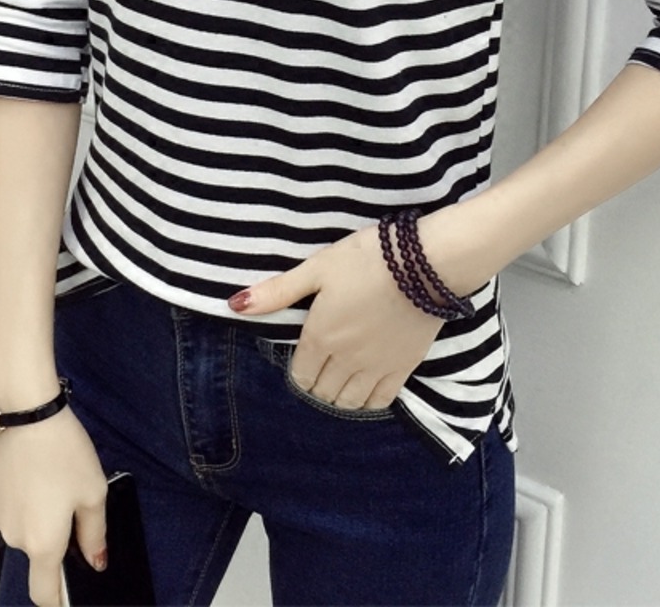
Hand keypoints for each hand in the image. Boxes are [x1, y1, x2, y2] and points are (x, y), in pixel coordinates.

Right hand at [0, 406, 108, 606]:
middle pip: (40, 555)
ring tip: (57, 481)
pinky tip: (40, 475)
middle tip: (76, 503)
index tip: (68, 597)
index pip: (44, 594)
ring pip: (27, 531)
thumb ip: (95, 533)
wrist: (26, 413)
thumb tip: (96, 561)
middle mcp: (16, 539)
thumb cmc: (64, 453)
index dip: (58, 601)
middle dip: (58, 539)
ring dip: (43, 518)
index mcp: (43, 544)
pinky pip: (16, 513)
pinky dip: (29, 504)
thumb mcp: (93, 491)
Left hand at [226, 221, 451, 409]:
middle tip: (322, 364)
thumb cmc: (367, 259)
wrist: (425, 263)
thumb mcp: (317, 268)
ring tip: (342, 376)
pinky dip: (369, 400)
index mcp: (320, 336)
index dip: (300, 369)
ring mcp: (376, 367)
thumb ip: (278, 291)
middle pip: (323, 392)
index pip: (301, 375)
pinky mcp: (404, 368)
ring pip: (349, 401)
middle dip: (318, 382)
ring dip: (341, 394)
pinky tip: (367, 385)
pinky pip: (381, 401)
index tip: (306, 356)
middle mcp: (345, 360)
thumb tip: (234, 304)